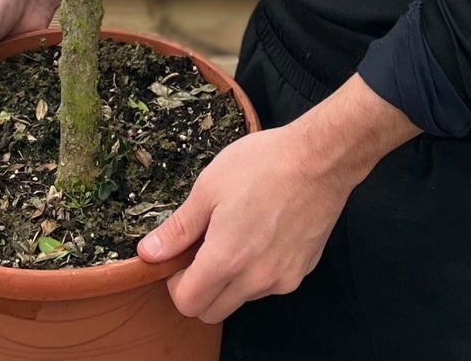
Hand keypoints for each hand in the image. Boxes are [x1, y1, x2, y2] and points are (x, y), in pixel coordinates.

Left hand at [135, 123, 353, 323]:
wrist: (321, 159)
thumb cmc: (264, 164)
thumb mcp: (209, 186)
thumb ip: (179, 228)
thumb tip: (149, 252)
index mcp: (226, 259)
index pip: (187, 303)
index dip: (175, 283)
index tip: (181, 256)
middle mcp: (255, 279)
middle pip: (212, 311)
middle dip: (199, 288)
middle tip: (204, 248)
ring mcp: (281, 279)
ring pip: (241, 299)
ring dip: (230, 280)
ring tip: (236, 233)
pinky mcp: (301, 271)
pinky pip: (269, 285)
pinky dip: (258, 271)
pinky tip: (263, 233)